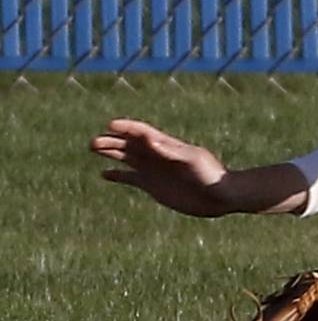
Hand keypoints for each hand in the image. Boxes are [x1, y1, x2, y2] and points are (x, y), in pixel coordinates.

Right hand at [90, 118, 234, 216]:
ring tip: (94, 148)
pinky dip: (117, 175)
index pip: (142, 132)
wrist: (219, 196)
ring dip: (111, 152)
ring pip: (126, 158)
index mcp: (167, 145)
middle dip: (112, 141)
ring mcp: (154, 170)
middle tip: (94, 142)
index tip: (110, 125)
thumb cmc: (210, 174)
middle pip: (130, 144)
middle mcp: (157, 155)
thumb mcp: (192, 160)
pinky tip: (104, 174)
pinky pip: (130, 178)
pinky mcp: (152, 186)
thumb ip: (170, 151)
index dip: (127, 127)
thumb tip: (148, 140)